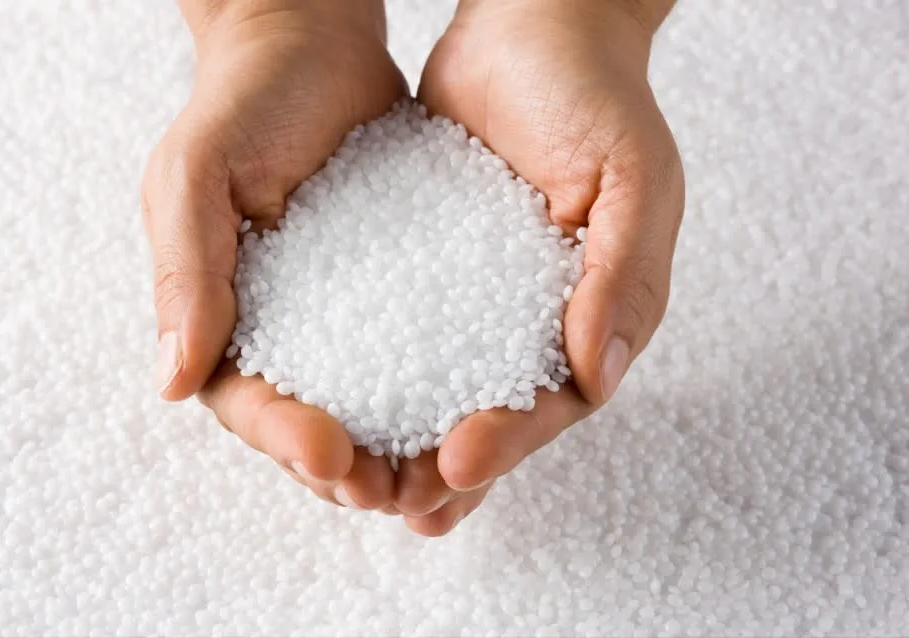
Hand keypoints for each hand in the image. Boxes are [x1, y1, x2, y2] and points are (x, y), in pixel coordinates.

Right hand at [141, 1, 406, 510]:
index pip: (245, 398)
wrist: (312, 48)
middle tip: (398, 494)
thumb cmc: (243, 102)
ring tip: (444, 481)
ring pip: (370, 405)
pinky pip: (420, 353)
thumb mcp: (197, 175)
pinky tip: (479, 411)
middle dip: (351, 469)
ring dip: (401, 451)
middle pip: (310, 422)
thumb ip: (187, 274)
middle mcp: (282, 328)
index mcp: (221, 314)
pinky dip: (443, 391)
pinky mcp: (398, 291)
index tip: (331, 454)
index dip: (283, 436)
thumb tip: (173, 382)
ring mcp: (343, 316)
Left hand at [394, 0, 684, 534]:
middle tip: (398, 507)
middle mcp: (542, 319)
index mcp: (599, 312)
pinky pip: (405, 334)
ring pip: (445, 389)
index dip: (511, 440)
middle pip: (496, 414)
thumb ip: (622, 275)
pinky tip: (337, 404)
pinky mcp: (433, 270)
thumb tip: (597, 378)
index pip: (557, 400)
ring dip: (406, 441)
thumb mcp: (632, 177)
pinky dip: (376, 375)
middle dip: (449, 467)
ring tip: (359, 485)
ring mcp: (485, 299)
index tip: (456, 464)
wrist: (531, 30)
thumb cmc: (595, 96)